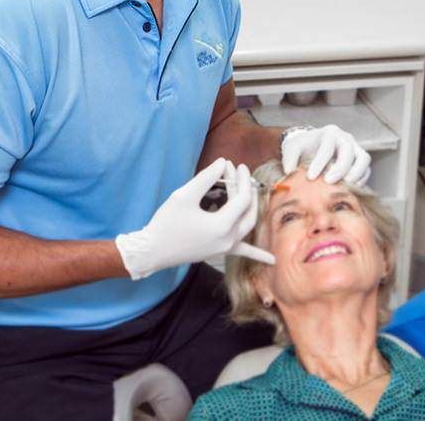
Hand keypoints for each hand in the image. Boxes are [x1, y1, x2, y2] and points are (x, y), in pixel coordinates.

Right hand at [115, 158, 274, 279]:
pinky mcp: (220, 252)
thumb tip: (223, 163)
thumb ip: (206, 177)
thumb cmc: (166, 223)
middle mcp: (228, 239)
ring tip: (250, 191)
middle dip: (247, 190)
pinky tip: (272, 261)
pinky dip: (258, 254)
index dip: (241, 179)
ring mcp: (226, 248)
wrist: (152, 251)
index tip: (236, 164)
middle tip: (239, 174)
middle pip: (248, 210)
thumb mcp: (184, 195)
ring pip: (248, 226)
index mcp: (222, 225)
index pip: (242, 198)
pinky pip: (244, 252)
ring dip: (251, 208)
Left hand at [281, 125, 371, 184]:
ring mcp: (355, 147)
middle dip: (340, 168)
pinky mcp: (360, 159)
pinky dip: (361, 179)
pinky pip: (366, 169)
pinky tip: (350, 189)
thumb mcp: (292, 148)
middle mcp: (345, 137)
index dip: (320, 162)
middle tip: (329, 182)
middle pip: (349, 150)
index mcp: (329, 132)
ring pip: (363, 158)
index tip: (310, 176)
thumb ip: (289, 159)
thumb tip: (290, 172)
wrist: (312, 145)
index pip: (327, 146)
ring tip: (344, 187)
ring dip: (356, 174)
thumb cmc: (303, 146)